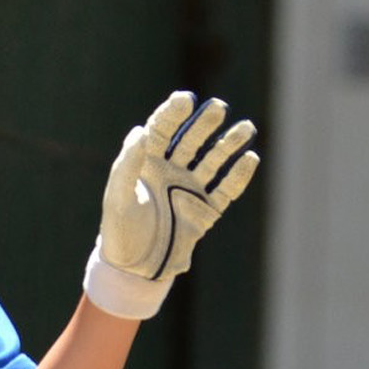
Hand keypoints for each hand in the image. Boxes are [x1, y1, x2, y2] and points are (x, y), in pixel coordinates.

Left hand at [85, 91, 259, 318]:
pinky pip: (227, 189)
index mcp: (147, 162)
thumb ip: (127, 165)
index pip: (162, 129)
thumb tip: (139, 131)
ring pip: (214, 160)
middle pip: (192, 140)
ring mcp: (191, 189)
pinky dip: (239, 175)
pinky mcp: (206, 210)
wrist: (134, 270)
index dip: (174, 113)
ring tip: (246, 128)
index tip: (186, 99)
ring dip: (229, 144)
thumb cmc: (119, 231)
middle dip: (205, 123)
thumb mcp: (118, 198)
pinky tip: (251, 158)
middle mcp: (172, 171)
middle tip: (218, 107)